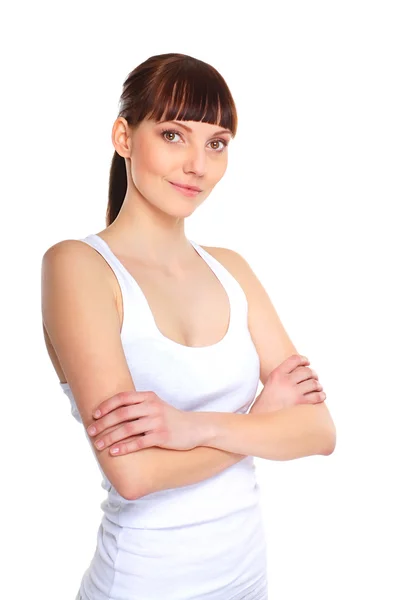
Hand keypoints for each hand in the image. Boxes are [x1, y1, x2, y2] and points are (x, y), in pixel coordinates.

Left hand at [86, 391, 201, 454]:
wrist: (195, 428)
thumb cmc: (170, 418)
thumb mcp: (156, 405)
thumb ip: (138, 405)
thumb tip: (111, 413)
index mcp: (149, 397)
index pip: (122, 398)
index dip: (106, 406)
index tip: (95, 415)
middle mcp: (152, 407)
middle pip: (122, 413)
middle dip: (103, 423)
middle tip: (91, 432)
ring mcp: (157, 421)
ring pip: (127, 429)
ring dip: (110, 437)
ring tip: (98, 445)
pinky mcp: (162, 436)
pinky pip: (138, 442)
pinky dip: (124, 447)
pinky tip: (114, 452)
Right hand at [250, 354, 325, 414]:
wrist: (261, 419)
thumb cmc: (266, 403)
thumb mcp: (270, 384)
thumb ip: (282, 376)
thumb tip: (301, 372)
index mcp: (277, 374)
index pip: (294, 359)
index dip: (303, 359)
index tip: (307, 362)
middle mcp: (285, 381)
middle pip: (307, 371)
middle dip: (313, 374)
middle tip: (314, 377)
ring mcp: (293, 392)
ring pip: (313, 383)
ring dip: (318, 385)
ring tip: (317, 388)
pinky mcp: (300, 404)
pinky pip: (317, 396)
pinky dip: (321, 395)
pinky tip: (320, 396)